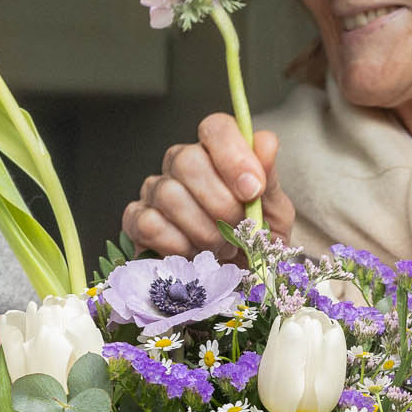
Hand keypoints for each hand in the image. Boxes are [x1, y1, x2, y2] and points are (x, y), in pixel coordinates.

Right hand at [122, 114, 296, 258]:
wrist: (240, 283)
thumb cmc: (256, 243)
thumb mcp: (275, 214)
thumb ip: (269, 178)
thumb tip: (264, 143)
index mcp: (217, 154)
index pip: (215, 128)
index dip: (233, 156)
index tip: (253, 190)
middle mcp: (181, 165)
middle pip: (187, 161)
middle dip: (220, 204)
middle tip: (238, 230)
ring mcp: (155, 192)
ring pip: (169, 194)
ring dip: (204, 230)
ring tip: (222, 248)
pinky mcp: (137, 222)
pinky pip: (149, 224)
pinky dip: (178, 245)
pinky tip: (195, 256)